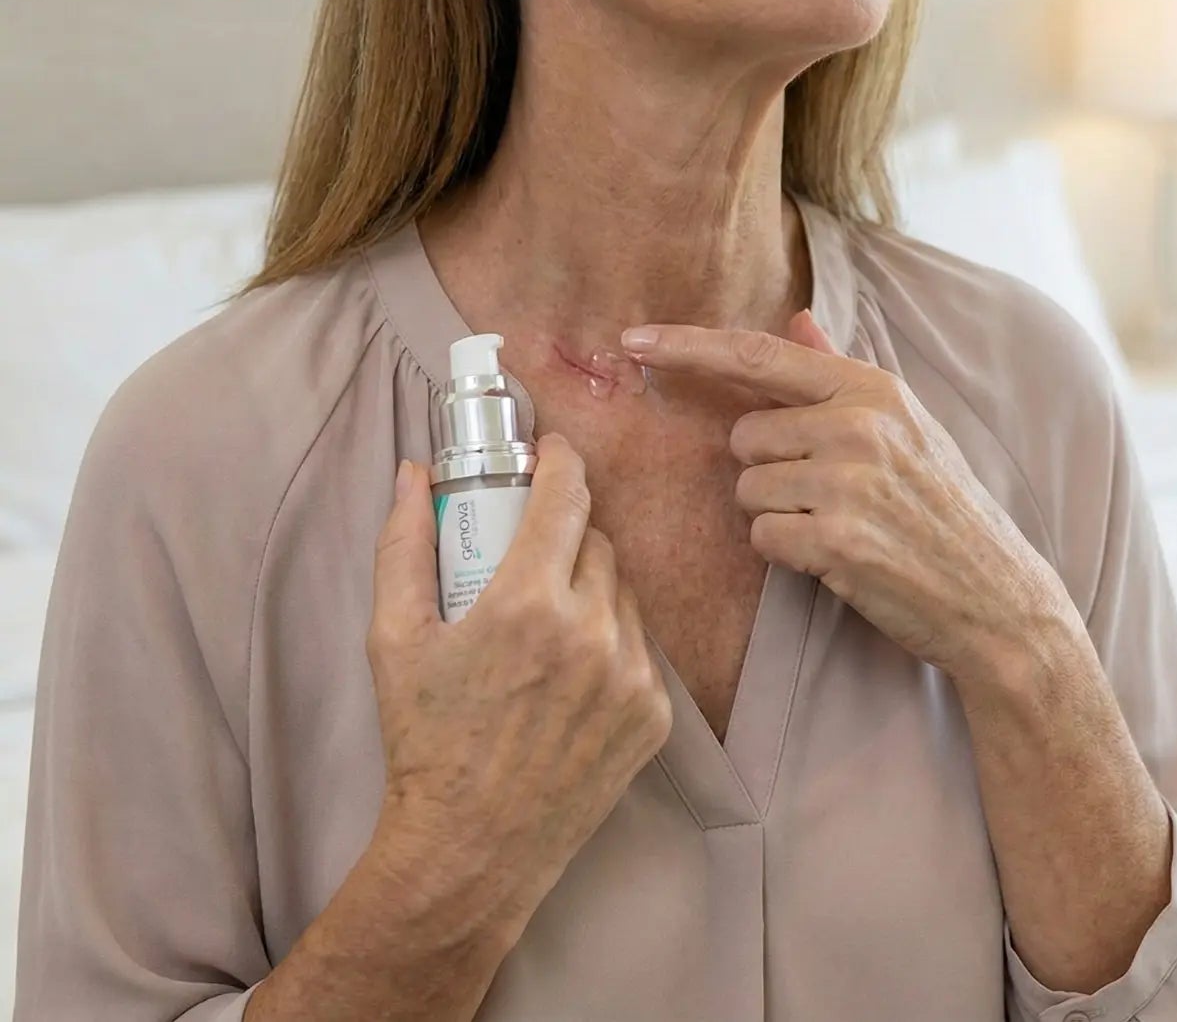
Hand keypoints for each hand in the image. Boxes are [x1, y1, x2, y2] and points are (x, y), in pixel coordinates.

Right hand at [365, 434, 673, 927]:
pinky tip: (570, 670)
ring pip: (622, 591)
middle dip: (565, 532)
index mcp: (528, 603)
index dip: (560, 461)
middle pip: (595, 539)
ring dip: (590, 586)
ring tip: (545, 620)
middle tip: (528, 553)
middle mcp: (591, 632)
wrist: (471, 850)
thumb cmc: (425, 742)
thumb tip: (412, 472)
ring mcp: (631, 675)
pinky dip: (610, 641)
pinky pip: (640, 645)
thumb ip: (403, 546)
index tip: (549, 454)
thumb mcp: (394, 640)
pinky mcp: (653, 713)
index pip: (567, 495)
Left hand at [619, 311, 1073, 694]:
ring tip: (839, 526)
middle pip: (742, 436)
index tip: (634, 342)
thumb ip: (837, 370)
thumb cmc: (941, 507)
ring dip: (777, 514)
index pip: (757, 356)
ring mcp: (850, 482)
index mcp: (872, 388)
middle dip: (766, 469)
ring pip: (748, 489)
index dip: (688, 347)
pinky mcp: (838, 541)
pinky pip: (762, 537)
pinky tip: (836, 558)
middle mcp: (859, 425)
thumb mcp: (903, 425)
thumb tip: (796, 319)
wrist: (995, 596)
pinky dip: (787, 553)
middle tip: (825, 494)